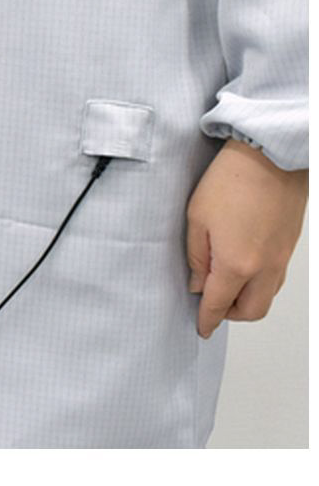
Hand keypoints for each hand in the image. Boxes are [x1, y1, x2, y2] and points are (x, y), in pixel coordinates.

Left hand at [186, 138, 307, 337]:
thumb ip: (196, 256)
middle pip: (250, 311)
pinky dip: (260, 284)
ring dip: (246, 300)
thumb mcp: (196, 218)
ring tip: (224, 285)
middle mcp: (264, 268)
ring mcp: (281, 259)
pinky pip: (276, 279)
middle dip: (228, 314)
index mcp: (237, 264)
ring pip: (266, 298)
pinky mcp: (290, 247)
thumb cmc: (231, 181)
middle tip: (210, 304)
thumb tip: (197, 282)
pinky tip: (243, 268)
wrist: (269, 157)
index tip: (201, 328)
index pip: (218, 305)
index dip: (207, 320)